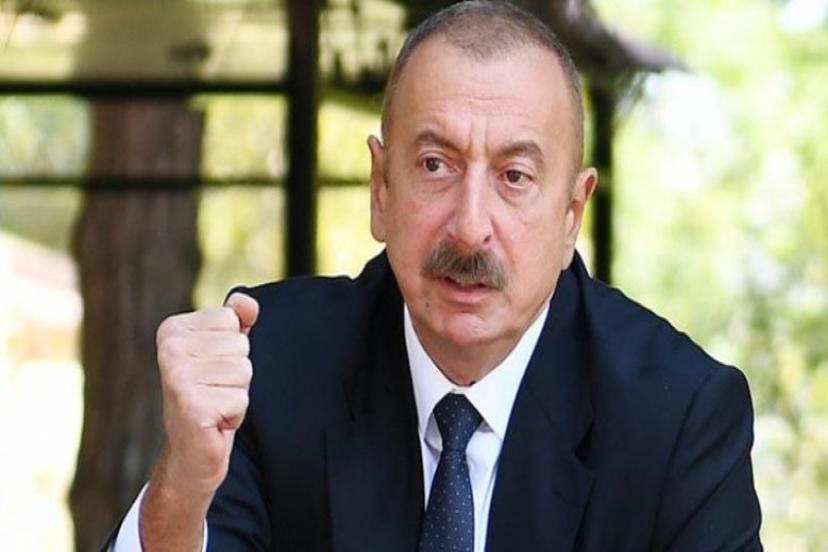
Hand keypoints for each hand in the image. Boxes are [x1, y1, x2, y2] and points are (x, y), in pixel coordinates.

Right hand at [155, 292, 258, 494]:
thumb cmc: (209, 397)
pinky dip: (235, 414)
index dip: (232, 349)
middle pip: (240, 345)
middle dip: (238, 373)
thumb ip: (236, 321)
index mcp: (172, 330)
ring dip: (237, 394)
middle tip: (214, 391)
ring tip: (214, 405)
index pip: (232, 319)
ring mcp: (177, 378)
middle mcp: (168, 350)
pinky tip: (214, 422)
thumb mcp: (223, 352)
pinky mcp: (191, 406)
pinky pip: (240, 398)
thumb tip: (246, 302)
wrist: (190, 454)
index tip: (212, 370)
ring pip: (243, 371)